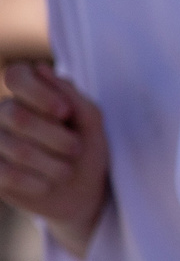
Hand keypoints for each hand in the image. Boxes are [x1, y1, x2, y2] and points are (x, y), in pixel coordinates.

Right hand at [0, 62, 108, 255]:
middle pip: (18, 116)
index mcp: (27, 94)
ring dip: (53, 164)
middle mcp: (4, 114)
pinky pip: (6, 174)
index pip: (15, 75)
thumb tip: (40, 68)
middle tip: (75, 149)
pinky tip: (47, 184)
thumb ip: (70, 95)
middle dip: (56, 137)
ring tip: (65, 171)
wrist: (82, 192)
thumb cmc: (86, 148)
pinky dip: (37, 182)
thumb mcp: (89, 121)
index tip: (65, 113)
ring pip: (17, 149)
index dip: (39, 93)